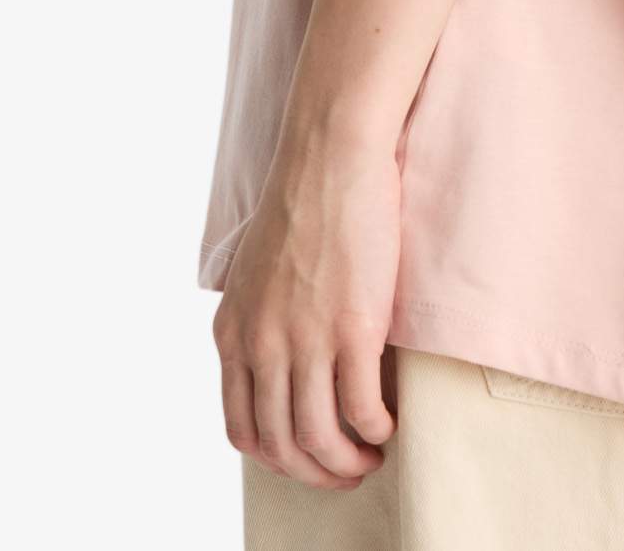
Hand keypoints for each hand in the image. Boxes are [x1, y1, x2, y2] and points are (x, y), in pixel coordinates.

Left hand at [212, 127, 401, 488]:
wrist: (332, 152)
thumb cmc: (305, 198)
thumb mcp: (255, 270)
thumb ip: (259, 318)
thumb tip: (280, 358)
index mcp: (234, 333)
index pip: (242, 429)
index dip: (277, 456)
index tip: (307, 456)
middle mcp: (262, 345)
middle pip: (281, 446)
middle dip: (316, 471)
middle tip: (347, 470)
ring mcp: (305, 339)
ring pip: (319, 439)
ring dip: (348, 462)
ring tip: (371, 456)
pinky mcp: (352, 327)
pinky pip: (360, 409)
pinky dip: (375, 431)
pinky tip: (389, 425)